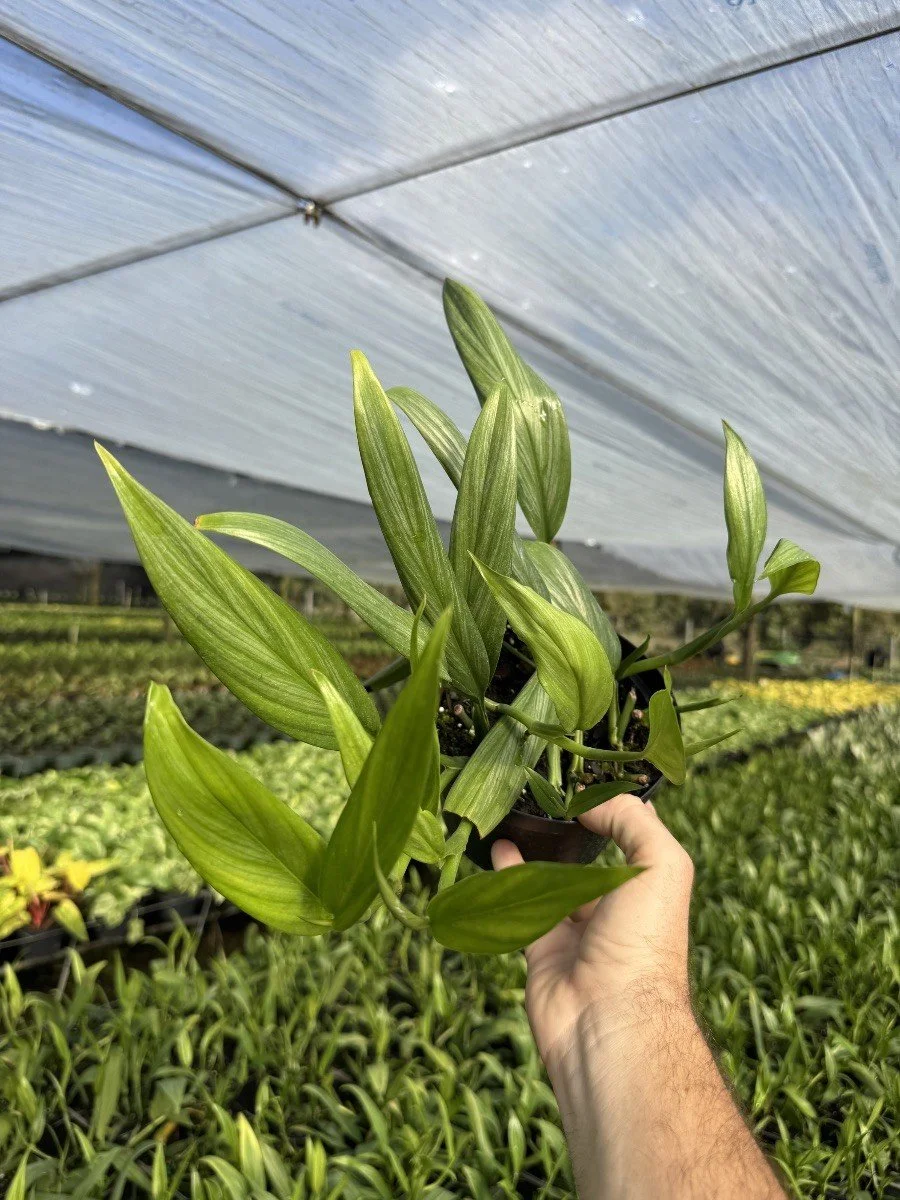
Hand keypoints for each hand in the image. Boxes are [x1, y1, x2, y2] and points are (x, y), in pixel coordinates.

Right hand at [491, 793, 694, 1072]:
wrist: (607, 1022)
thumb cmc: (644, 943)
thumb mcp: (661, 865)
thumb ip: (633, 821)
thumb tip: (590, 803)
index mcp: (649, 892)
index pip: (632, 840)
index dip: (612, 811)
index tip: (585, 782)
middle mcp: (615, 912)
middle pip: (588, 862)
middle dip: (570, 833)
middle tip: (543, 797)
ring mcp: (576, 932)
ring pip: (550, 882)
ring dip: (534, 851)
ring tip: (517, 816)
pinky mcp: (540, 950)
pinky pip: (519, 907)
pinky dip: (506, 878)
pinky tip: (498, 847)